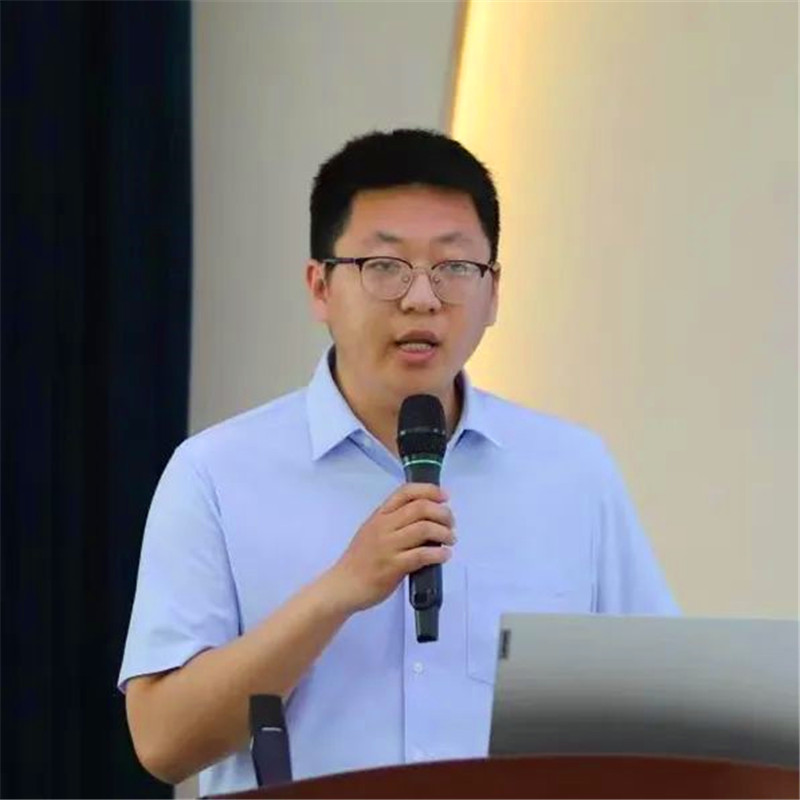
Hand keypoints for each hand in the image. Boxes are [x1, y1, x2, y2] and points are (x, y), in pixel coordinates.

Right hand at [324, 483, 455, 614]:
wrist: (343, 585)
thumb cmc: (360, 560)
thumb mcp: (372, 531)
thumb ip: (394, 521)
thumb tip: (425, 517)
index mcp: (379, 515)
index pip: (405, 492)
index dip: (429, 490)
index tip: (445, 496)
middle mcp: (383, 526)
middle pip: (420, 508)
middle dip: (443, 513)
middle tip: (451, 523)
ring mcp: (388, 546)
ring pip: (424, 529)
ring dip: (444, 532)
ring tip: (450, 539)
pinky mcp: (393, 566)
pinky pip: (422, 555)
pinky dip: (439, 553)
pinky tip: (444, 555)